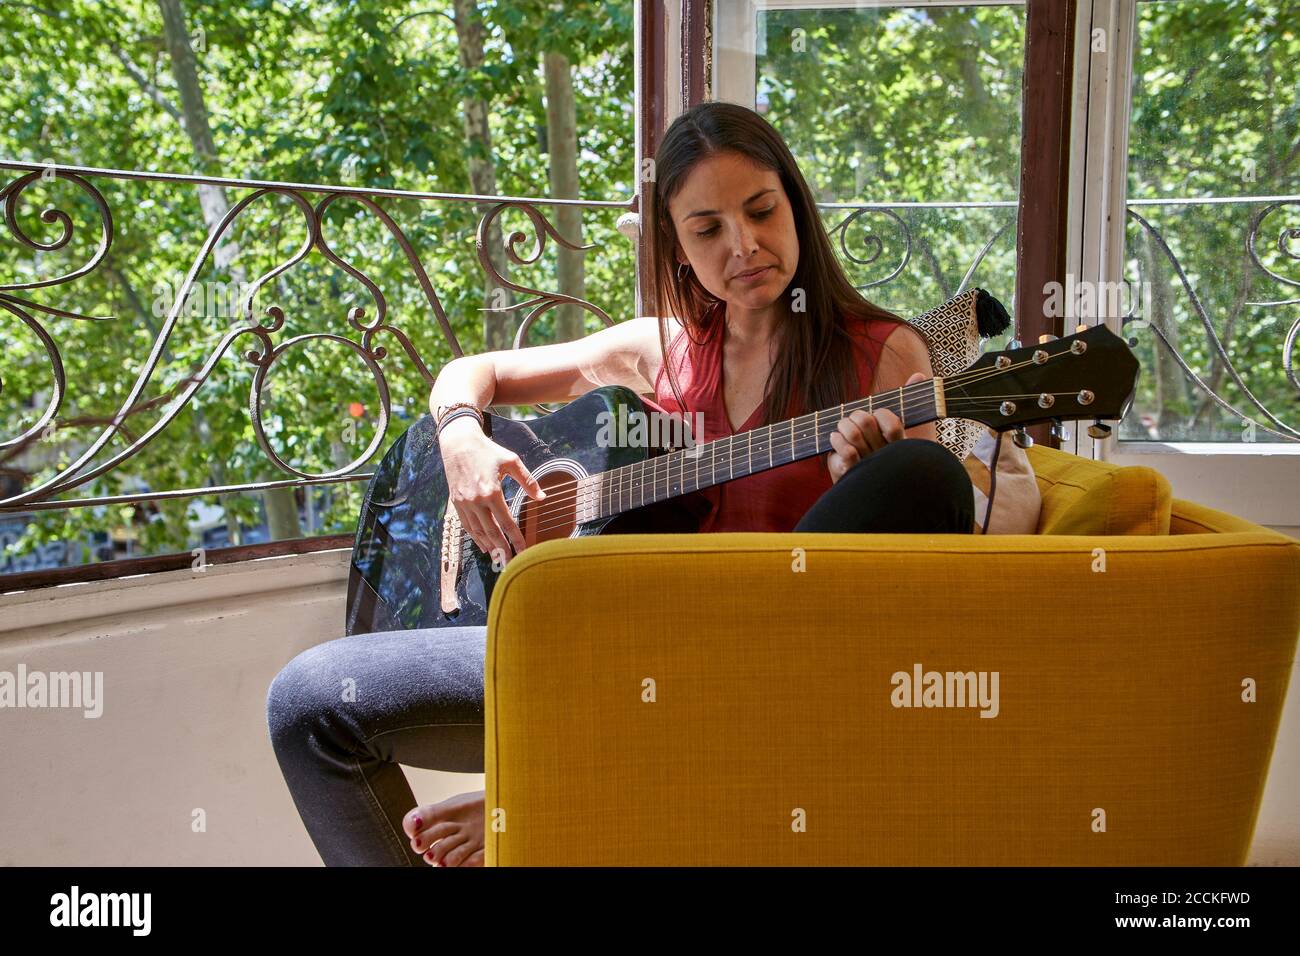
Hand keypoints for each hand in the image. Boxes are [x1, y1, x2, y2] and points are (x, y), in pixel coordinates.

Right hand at [439, 418, 545, 565]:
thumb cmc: (488, 451)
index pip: (506, 522)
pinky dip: (475, 537)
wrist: (459, 443)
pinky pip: (466, 525)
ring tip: (498, 557)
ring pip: (477, 531)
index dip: (516, 539)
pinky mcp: (456, 502)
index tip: (524, 550)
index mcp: (491, 492)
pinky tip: (483, 545)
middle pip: (491, 532)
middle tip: (511, 562)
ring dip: (488, 546)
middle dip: (502, 549)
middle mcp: (476, 500)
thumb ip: (528, 481)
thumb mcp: (512, 461)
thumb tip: (541, 497)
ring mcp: (464, 503)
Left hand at [825, 372, 927, 484]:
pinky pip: (845, 451)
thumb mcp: (894, 428)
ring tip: (840, 428)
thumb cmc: (879, 454)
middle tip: (852, 420)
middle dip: (855, 416)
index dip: (880, 414)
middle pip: (866, 422)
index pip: (892, 423)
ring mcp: (869, 466)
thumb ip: (906, 400)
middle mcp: (886, 456)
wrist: (864, 491)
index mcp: (899, 444)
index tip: (876, 416)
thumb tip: (919, 374)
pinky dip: (836, 441)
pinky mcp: (853, 474)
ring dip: (843, 425)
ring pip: (853, 434)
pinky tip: (835, 439)